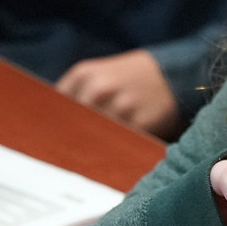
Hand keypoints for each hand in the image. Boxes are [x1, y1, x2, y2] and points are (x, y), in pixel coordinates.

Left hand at [59, 49, 182, 139]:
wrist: (175, 74)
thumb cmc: (131, 77)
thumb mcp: (99, 74)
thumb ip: (76, 94)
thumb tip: (51, 123)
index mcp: (83, 74)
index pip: (54, 106)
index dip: (52, 123)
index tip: (51, 136)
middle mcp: (99, 88)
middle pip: (71, 124)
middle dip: (71, 136)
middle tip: (71, 149)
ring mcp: (121, 106)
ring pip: (94, 135)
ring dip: (93, 145)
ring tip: (94, 151)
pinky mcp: (141, 122)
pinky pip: (119, 142)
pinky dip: (116, 147)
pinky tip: (116, 148)